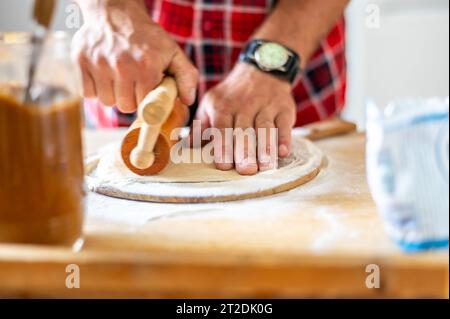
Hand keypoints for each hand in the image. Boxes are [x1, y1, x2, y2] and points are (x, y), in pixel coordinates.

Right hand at [72, 0, 197, 111]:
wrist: (115, 12)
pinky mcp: (81, 61)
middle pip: (125, 107)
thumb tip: (188, 101)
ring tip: (119, 79)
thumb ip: (186, 76)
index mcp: (146, 67)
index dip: (148, 101)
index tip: (147, 92)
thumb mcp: (172, 52)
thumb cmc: (146, 37)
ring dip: (113, 95)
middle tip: (133, 84)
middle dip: (131, 99)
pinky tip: (104, 76)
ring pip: (106, 102)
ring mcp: (99, 64)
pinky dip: (95, 89)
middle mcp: (122, 66)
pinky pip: (87, 93)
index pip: (146, 106)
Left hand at [196, 63, 295, 174]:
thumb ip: (200, 128)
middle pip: (244, 130)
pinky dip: (284, 138)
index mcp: (222, 105)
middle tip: (246, 170)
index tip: (224, 165)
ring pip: (265, 127)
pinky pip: (284, 123)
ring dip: (266, 147)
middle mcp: (244, 104)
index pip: (222, 127)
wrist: (261, 70)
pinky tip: (283, 152)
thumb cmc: (231, 96)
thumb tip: (186, 149)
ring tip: (265, 166)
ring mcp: (266, 105)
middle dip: (245, 151)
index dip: (223, 146)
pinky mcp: (284, 108)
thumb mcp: (211, 104)